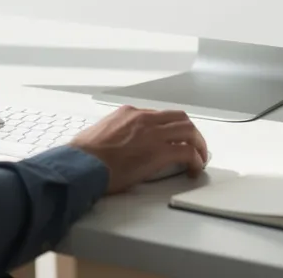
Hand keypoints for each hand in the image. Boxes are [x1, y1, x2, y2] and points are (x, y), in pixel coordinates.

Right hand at [70, 105, 208, 193]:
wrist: (82, 164)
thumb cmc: (84, 155)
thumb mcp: (101, 133)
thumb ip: (115, 134)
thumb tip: (117, 146)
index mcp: (129, 113)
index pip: (159, 115)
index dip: (170, 128)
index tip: (173, 139)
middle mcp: (144, 118)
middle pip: (180, 118)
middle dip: (191, 132)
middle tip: (195, 146)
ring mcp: (153, 134)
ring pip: (189, 130)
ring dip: (199, 144)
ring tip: (200, 158)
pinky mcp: (159, 152)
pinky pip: (187, 152)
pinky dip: (196, 160)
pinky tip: (194, 169)